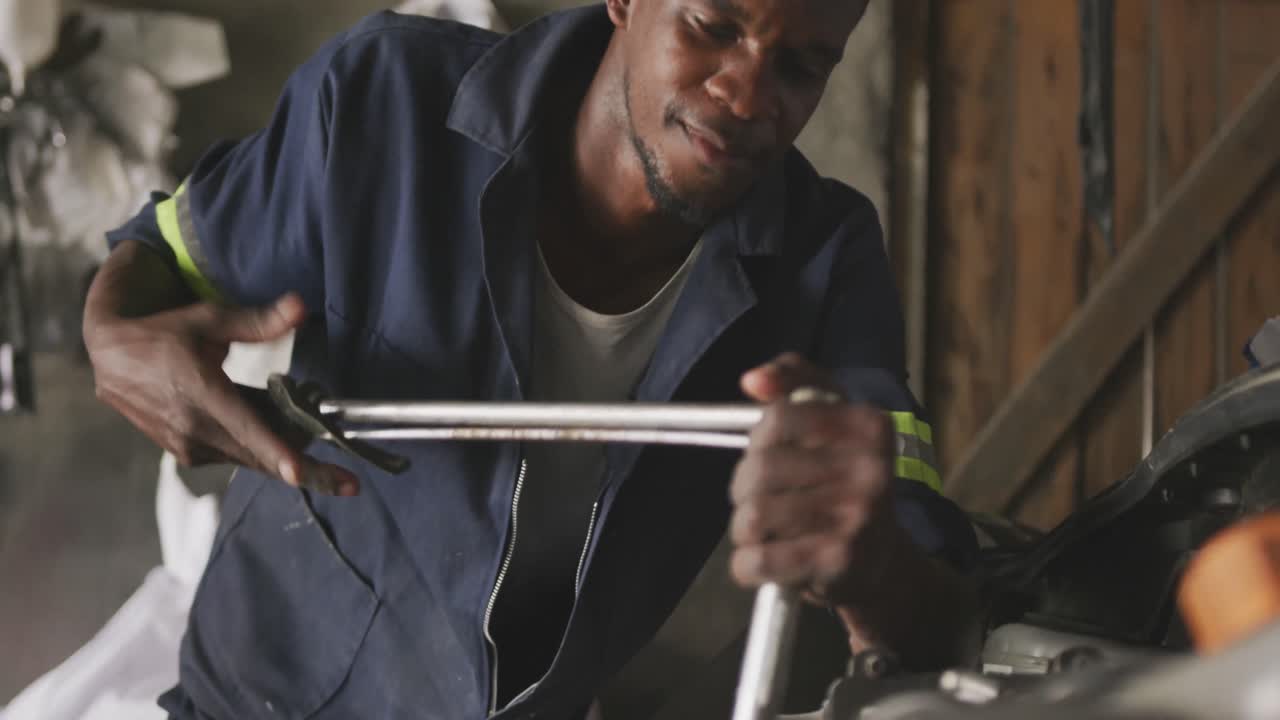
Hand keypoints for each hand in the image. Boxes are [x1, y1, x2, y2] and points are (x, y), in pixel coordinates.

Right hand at [85, 281, 358, 495]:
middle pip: (261, 456)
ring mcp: (188, 445)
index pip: (248, 430)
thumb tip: (300, 306)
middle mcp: (194, 428)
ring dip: (286, 455)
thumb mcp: (208, 319)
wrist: (109, 355)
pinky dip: (261, 449)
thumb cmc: (162, 332)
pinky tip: (280, 433)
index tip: (303, 473)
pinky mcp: (186, 453)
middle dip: (308, 469)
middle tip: (348, 483)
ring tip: (321, 449)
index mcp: (200, 394)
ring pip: (250, 458)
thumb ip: (257, 320)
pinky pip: (235, 455)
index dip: (279, 454)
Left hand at [729, 353, 905, 604]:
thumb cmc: (841, 479)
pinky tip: (762, 563)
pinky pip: (758, 559)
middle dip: (745, 487)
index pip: (779, 417)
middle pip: (761, 467)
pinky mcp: (839, 562)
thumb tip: (752, 380)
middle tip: (760, 500)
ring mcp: (858, 517)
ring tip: (763, 533)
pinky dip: (746, 565)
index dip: (759, 440)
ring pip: (754, 515)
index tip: (769, 453)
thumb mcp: (832, 418)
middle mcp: (871, 469)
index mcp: (869, 426)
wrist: (880, 562)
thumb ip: (794, 380)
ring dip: (744, 529)